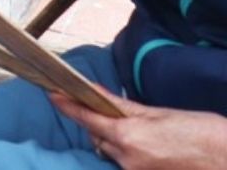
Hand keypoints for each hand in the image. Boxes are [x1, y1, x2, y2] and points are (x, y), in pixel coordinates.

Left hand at [52, 88, 226, 168]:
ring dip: (113, 140)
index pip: (86, 119)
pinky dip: (127, 153)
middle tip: (110, 111)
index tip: (53, 94)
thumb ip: (123, 106)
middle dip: (98, 124)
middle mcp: (128, 158)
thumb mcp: (159, 113)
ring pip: (110, 153)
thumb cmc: (201, 132)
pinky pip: (125, 164)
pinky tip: (146, 146)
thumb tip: (95, 92)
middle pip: (97, 138)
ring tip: (138, 130)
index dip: (67, 105)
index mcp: (129, 136)